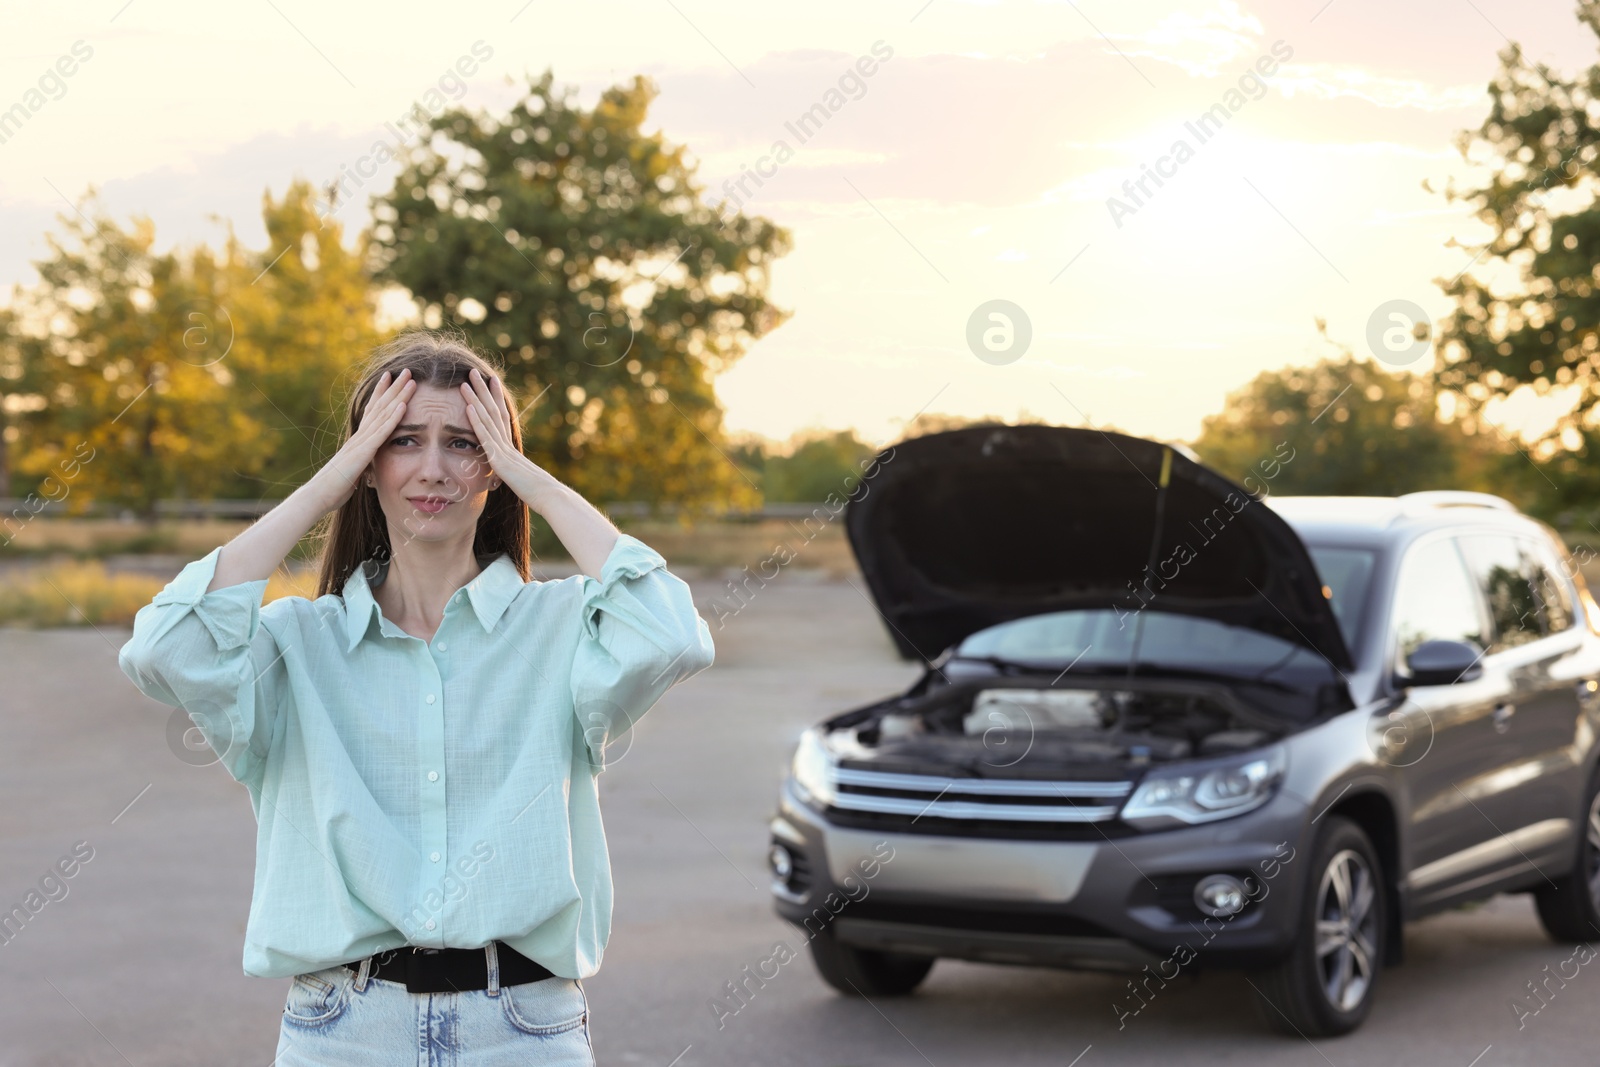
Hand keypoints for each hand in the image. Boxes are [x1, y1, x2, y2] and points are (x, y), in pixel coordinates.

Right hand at [310, 368, 415, 514]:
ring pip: (383, 414)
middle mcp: (359, 436)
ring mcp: (361, 442)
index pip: (372, 411)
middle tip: (406, 370)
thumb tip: (367, 464)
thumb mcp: (354, 472)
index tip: (391, 377)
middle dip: (394, 387)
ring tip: (411, 380)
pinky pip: (381, 433)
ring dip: (398, 396)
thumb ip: (362, 464)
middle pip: (379, 406)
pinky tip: (404, 405)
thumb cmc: (334, 488)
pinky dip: (393, 418)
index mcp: (358, 440)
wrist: (318, 496)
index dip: (382, 393)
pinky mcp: (363, 453)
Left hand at [459, 367, 538, 490]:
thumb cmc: (541, 493)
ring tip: (465, 381)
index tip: (490, 380)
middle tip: (473, 370)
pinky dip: (476, 421)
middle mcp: (507, 443)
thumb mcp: (523, 480)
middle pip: (493, 410)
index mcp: (511, 447)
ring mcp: (503, 450)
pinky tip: (468, 406)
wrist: (549, 497)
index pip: (501, 416)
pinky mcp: (500, 459)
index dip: (494, 397)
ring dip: (476, 399)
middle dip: (482, 390)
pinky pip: (486, 437)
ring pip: (487, 419)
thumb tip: (515, 474)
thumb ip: (516, 473)